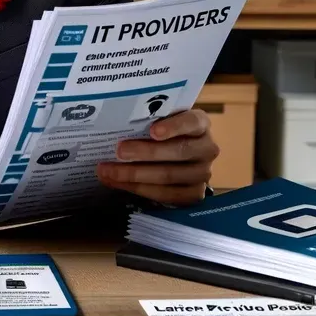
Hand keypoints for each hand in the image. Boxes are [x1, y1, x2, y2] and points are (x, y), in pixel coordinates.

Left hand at [95, 108, 218, 205]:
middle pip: (178, 151)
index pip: (193, 122)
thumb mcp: (159, 122)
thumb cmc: (161, 133)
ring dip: (134, 174)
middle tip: (119, 151)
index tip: (152, 131)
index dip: (174, 127)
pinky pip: (166, 195)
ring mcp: (203, 173)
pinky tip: (117, 183)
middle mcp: (207, 148)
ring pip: (169, 175)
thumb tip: (116, 123)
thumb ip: (148, 121)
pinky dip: (138, 189)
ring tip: (108, 171)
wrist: (175, 158)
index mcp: (201, 124)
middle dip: (145, 152)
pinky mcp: (194, 194)